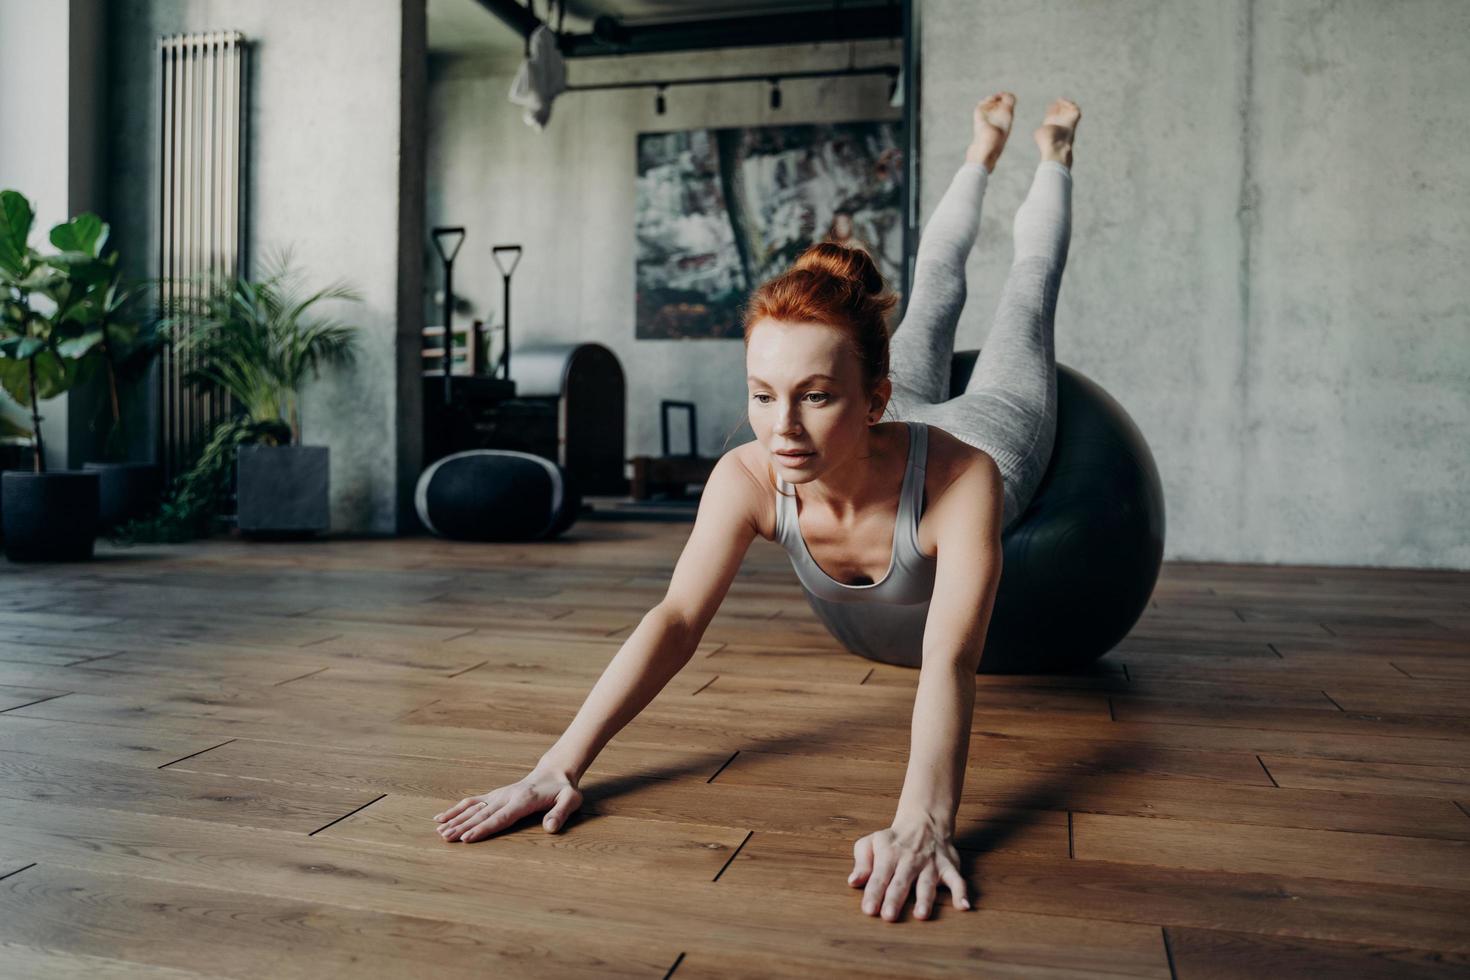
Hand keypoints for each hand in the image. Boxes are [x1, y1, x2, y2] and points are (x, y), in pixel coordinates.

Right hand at [433, 766, 582, 842]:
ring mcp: (498, 795)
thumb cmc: (563, 790)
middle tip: (446, 838)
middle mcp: (506, 797)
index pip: (500, 817)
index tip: (467, 838)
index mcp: (523, 800)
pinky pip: (472, 801)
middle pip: (482, 814)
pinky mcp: (494, 795)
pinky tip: (441, 817)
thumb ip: (560, 813)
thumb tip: (550, 828)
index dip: (483, 828)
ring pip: (473, 808)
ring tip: (439, 830)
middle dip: (463, 827)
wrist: (554, 772)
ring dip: (456, 819)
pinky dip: (456, 809)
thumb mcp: (570, 800)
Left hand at [848, 817, 970, 920]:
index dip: (873, 893)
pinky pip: (957, 880)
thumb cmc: (893, 839)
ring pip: (927, 882)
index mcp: (888, 854)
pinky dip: (961, 892)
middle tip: (889, 916)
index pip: (879, 875)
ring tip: (921, 915)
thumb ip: (862, 863)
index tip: (868, 910)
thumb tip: (853, 882)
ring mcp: (931, 864)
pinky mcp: (949, 866)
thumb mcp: (871, 843)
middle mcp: (910, 860)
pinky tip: (963, 906)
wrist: (924, 819)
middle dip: (895, 898)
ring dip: (925, 899)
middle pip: (901, 881)